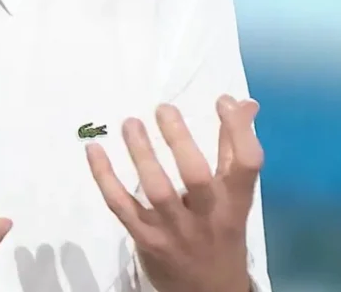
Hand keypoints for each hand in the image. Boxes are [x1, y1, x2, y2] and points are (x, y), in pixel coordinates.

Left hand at [86, 95, 261, 291]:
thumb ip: (235, 151)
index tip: (222, 102)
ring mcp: (174, 230)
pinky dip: (104, 177)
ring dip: (141, 153)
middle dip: (179, 139)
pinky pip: (121, 206)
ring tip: (131, 123)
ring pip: (156, 189)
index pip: (246, 165)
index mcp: (234, 203)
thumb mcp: (236, 199)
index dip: (238, 130)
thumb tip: (244, 103)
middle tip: (163, 108)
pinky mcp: (146, 239)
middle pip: (195, 175)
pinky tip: (94, 151)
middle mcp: (207, 217)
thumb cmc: (222, 234)